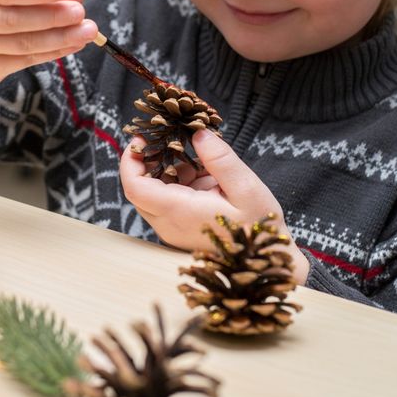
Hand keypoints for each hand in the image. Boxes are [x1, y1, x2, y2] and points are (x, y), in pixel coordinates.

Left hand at [120, 129, 310, 283]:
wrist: (266, 262)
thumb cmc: (258, 227)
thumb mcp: (246, 188)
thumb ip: (220, 159)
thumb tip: (198, 134)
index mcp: (179, 212)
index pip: (134, 187)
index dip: (130, 160)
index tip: (142, 138)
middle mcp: (168, 224)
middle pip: (139, 189)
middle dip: (148, 161)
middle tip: (169, 140)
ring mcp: (172, 229)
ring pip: (152, 194)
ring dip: (168, 171)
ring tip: (198, 161)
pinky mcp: (179, 230)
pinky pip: (166, 202)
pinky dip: (179, 183)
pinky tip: (204, 176)